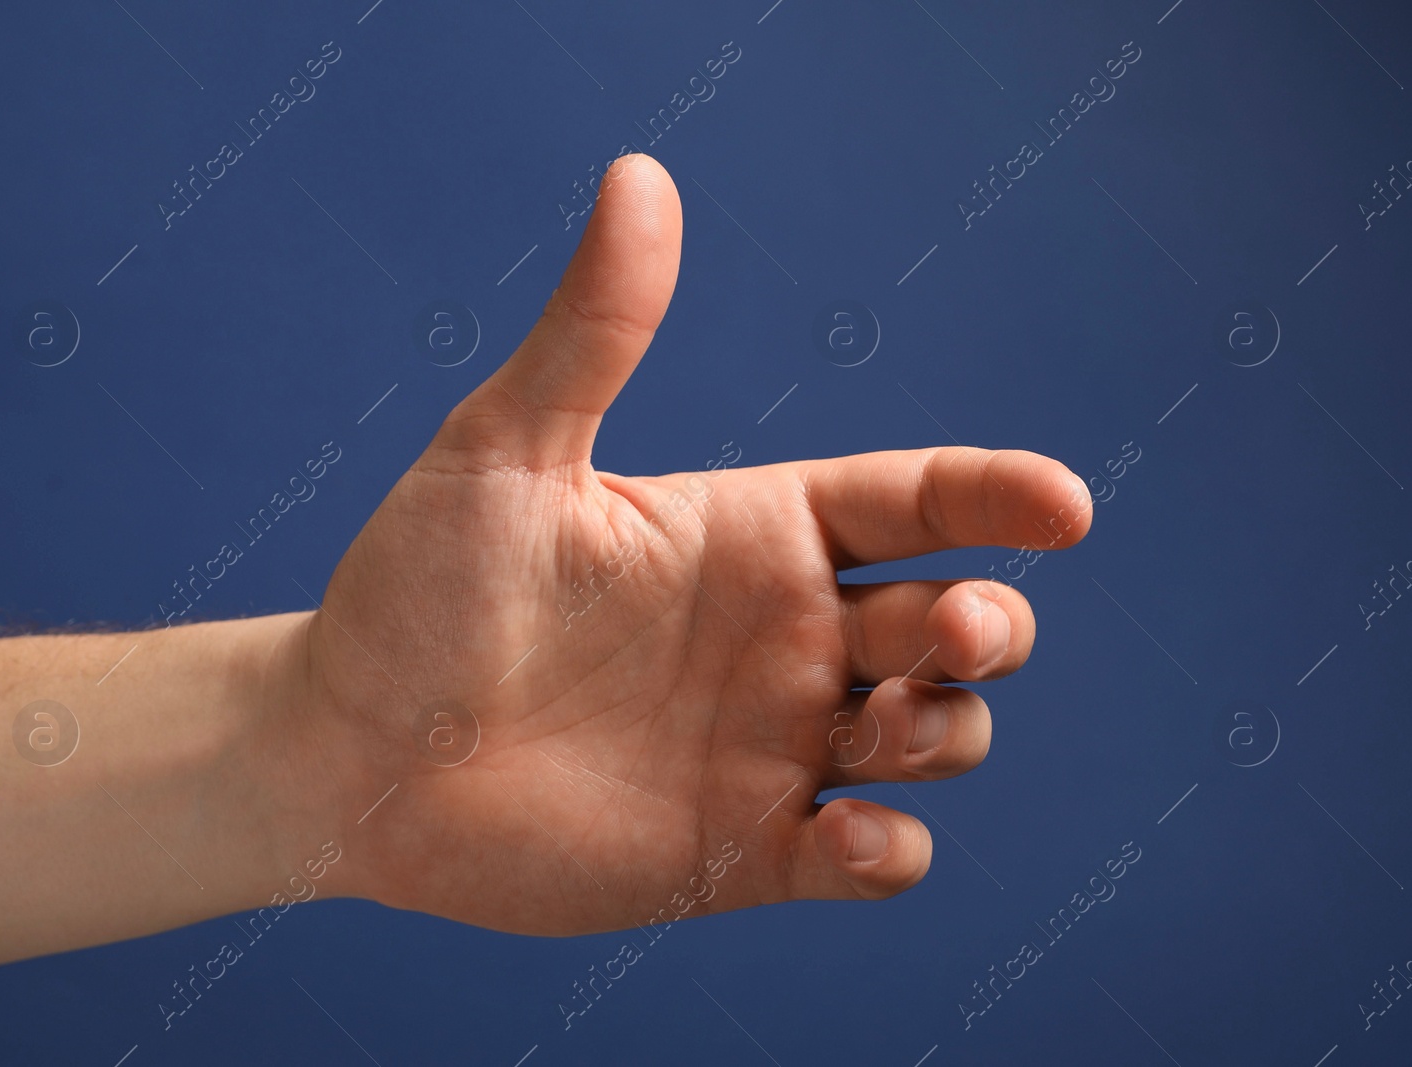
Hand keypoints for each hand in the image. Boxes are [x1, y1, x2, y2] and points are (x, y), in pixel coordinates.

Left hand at [305, 154, 1093, 933]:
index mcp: (750, 531)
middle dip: (988, 624)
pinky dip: (889, 853)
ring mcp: (768, 746)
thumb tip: (641, 173)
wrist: (348, 754)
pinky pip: (865, 857)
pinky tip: (850, 838)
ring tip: (875, 728)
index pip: (914, 501)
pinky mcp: (742, 851)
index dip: (1000, 497)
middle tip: (954, 629)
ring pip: (934, 736)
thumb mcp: (504, 451)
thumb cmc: (415, 590)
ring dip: (945, 733)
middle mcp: (780, 635)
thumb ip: (593, 332)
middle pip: (953, 622)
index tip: (1063, 505)